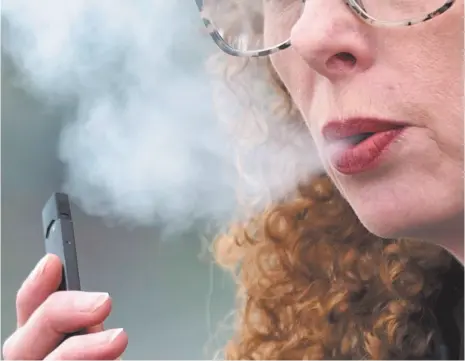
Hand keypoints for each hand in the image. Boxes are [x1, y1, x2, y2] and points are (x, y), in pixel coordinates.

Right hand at [2, 254, 127, 359]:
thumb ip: (85, 329)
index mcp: (40, 347)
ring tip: (116, 340)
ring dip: (81, 351)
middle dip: (61, 313)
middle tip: (102, 303)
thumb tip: (95, 306)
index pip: (27, 314)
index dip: (34, 288)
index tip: (53, 263)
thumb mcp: (92, 345)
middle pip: (21, 345)